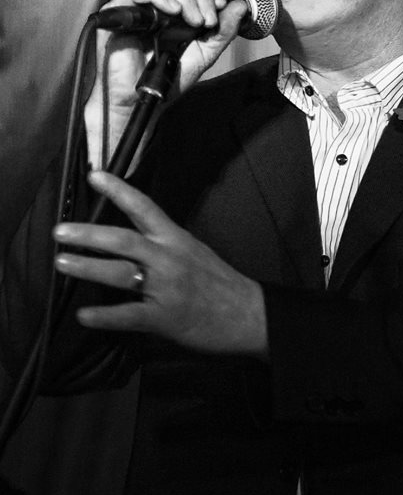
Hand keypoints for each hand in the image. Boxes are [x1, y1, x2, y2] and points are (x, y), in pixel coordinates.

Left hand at [53, 171, 267, 359]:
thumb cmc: (222, 284)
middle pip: (123, 239)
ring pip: (120, 272)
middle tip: (61, 231)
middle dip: (88, 234)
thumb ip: (165, 247)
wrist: (249, 313)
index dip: (118, 190)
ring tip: (62, 263)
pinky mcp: (165, 317)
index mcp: (176, 239)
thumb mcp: (195, 252)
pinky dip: (104, 316)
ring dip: (87, 267)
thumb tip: (133, 243)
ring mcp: (166, 287)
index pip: (144, 207)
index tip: (95, 177)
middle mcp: (168, 258)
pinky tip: (84, 316)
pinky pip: (129, 315)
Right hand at [85, 0, 247, 166]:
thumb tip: (240, 6)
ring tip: (194, 22)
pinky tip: (174, 12)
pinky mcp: (118, 11)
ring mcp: (136, 5)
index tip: (220, 5)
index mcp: (174, 7)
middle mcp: (154, 2)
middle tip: (208, 20)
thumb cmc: (167, 79)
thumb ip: (222, 32)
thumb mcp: (204, 54)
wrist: (142, 99)